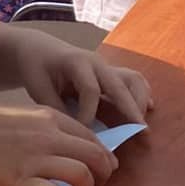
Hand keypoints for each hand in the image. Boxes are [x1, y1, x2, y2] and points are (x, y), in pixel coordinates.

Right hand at [0, 102, 115, 185]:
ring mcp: (35, 160)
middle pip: (94, 156)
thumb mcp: (24, 114)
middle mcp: (48, 138)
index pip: (92, 137)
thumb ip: (49, 125)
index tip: (104, 165)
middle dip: (104, 172)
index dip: (104, 155)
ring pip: (81, 174)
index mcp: (51, 119)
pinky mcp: (21, 183)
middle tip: (100, 182)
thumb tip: (71, 140)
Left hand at [11, 29, 153, 125]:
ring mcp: (107, 66)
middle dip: (130, 110)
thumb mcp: (38, 89)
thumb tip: (74, 134)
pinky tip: (148, 111)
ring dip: (140, 102)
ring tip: (142, 127)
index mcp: (76, 62)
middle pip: (119, 85)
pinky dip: (142, 96)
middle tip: (140, 134)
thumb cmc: (36, 69)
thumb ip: (55, 109)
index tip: (85, 136)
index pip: (90, 90)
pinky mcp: (111, 73)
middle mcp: (97, 62)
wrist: (39, 49)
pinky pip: (134, 81)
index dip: (89, 114)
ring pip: (133, 80)